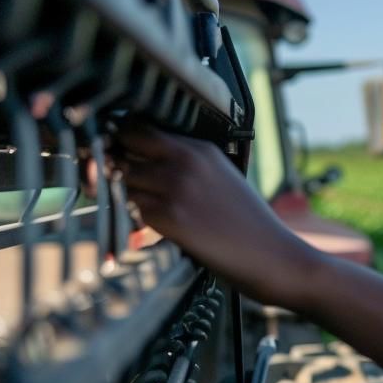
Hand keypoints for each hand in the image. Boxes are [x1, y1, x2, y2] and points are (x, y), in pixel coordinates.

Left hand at [114, 122, 318, 307]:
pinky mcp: (170, 217)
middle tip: (110, 183)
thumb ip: (184, 166)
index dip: (120, 140)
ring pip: (121, 181)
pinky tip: (149, 229)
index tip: (115, 153)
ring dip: (120, 195)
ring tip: (138, 209)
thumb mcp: (220, 178)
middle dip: (110, 166)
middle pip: (122, 150)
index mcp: (200, 148)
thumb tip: (136, 165)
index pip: (139, 128)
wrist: (272, 254)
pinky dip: (132, 219)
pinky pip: (130, 210)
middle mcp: (186, 161)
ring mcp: (176, 188)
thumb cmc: (246, 223)